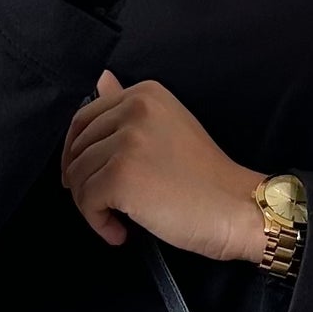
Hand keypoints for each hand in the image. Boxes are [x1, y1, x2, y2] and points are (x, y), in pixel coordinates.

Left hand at [62, 71, 268, 261]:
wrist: (236, 208)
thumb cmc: (206, 178)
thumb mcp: (167, 127)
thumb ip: (128, 106)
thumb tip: (101, 79)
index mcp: (144, 94)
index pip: (85, 118)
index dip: (76, 152)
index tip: (85, 177)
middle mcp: (134, 110)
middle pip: (77, 149)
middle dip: (81, 182)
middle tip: (103, 206)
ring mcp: (127, 143)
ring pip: (79, 176)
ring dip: (92, 207)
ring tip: (118, 221)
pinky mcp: (122, 176)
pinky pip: (88, 201)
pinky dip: (99, 223)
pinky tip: (121, 232)